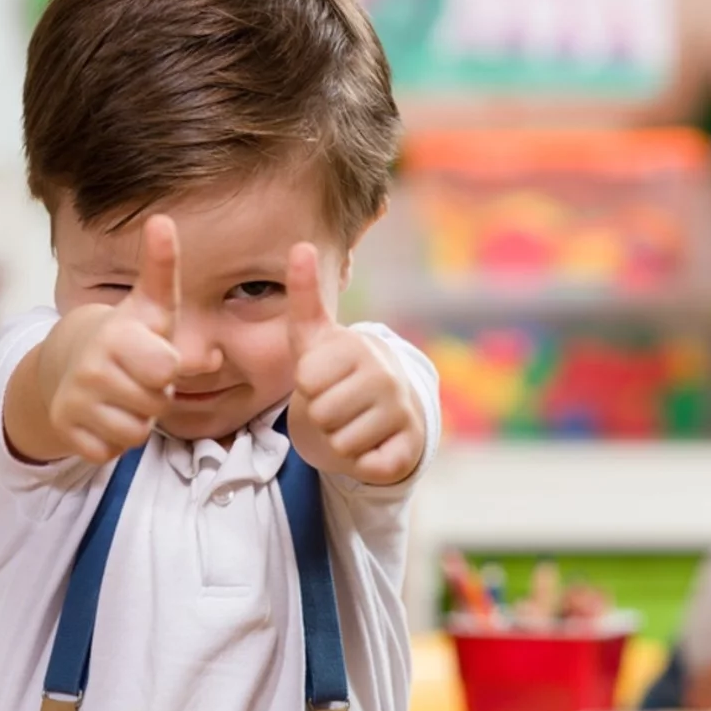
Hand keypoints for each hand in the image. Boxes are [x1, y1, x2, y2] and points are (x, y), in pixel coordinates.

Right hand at [43, 216, 180, 463]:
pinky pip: (110, 452)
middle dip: (155, 395)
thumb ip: (162, 267)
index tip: (154, 353)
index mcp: (115, 337)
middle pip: (155, 405)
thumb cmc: (126, 335)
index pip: (166, 370)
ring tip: (124, 394)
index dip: (169, 368)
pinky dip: (112, 440)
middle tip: (139, 377)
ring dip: (136, 419)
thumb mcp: (150, 304)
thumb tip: (162, 220)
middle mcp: (90, 370)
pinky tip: (104, 415)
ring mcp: (75, 403)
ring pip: (135, 433)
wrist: (65, 363)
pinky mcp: (66, 432)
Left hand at [286, 242, 425, 484]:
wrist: (386, 408)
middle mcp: (386, 376)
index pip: (306, 381)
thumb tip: (301, 245)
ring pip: (340, 443)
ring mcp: (402, 413)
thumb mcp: (315, 336)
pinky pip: (366, 466)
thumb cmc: (338, 370)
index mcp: (359, 347)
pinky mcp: (409, 449)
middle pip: (320, 414)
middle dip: (320, 416)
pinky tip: (372, 444)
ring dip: (339, 440)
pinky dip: (362, 462)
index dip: (307, 386)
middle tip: (338, 405)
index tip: (324, 378)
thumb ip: (304, 295)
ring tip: (353, 423)